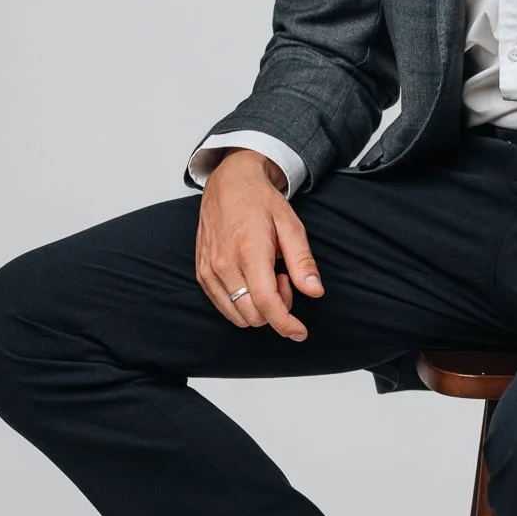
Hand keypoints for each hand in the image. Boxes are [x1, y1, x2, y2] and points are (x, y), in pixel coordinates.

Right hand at [195, 149, 323, 340]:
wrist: (228, 183)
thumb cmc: (261, 202)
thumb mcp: (291, 226)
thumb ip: (303, 261)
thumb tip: (315, 291)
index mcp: (249, 251)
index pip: (267, 303)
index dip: (286, 324)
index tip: (300, 332)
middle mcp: (224, 264)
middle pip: (253, 315)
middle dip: (276, 309)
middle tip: (283, 278)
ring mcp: (209, 270)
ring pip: (237, 315)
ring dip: (258, 307)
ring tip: (266, 276)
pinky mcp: (201, 273)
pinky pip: (223, 306)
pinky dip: (242, 303)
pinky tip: (251, 278)